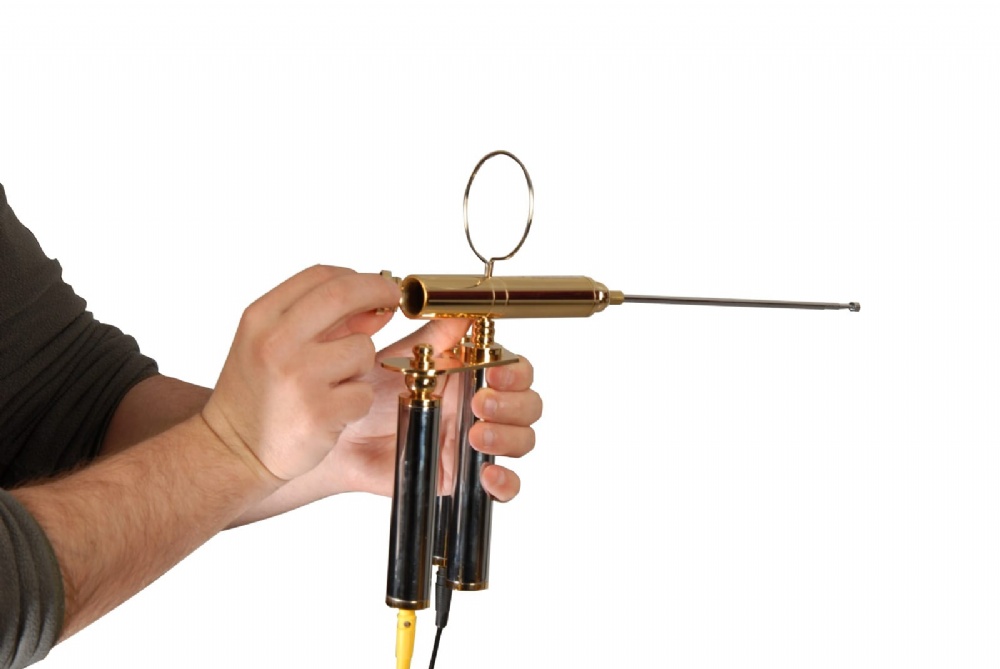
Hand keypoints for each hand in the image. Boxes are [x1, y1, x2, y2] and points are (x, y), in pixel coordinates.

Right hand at [201, 265, 398, 480]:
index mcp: (261, 318)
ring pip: (363, 348)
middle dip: (379, 291)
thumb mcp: (275, 345)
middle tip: (393, 300)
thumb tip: (377, 304)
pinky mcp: (319, 412)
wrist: (230, 450)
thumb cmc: (257, 395)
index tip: (377, 285)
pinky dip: (355, 402)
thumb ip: (323, 321)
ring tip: (332, 385)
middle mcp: (277, 342)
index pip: (320, 276)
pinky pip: (363, 393)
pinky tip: (330, 411)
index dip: (358, 277)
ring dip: (360, 366)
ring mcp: (298, 377)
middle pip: (344, 294)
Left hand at [326, 318, 542, 500]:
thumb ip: (436, 336)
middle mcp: (481, 409)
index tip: (494, 372)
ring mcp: (477, 444)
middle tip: (479, 405)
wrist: (346, 440)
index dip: (515, 372)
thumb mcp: (403, 360)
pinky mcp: (467, 476)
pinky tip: (488, 475)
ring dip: (509, 437)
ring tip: (476, 437)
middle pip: (527, 406)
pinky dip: (506, 482)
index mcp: (473, 376)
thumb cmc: (372, 398)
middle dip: (513, 405)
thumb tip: (465, 312)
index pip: (517, 371)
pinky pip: (504, 486)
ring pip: (522, 440)